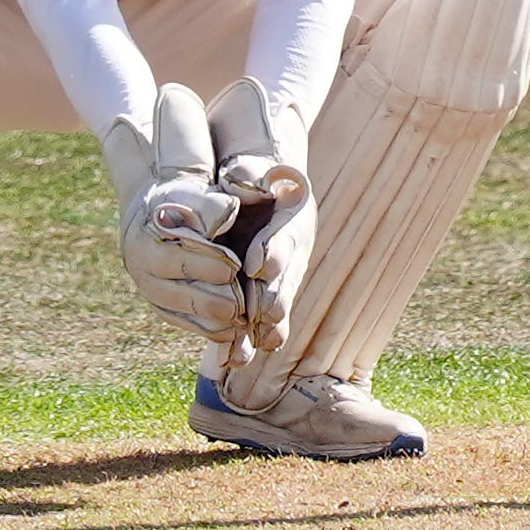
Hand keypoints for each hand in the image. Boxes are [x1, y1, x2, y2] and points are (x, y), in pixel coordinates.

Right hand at [119, 137, 255, 343]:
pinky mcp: (161, 304)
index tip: (234, 268)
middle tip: (240, 307)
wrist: (161, 212)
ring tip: (239, 325)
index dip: (206, 263)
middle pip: (176, 291)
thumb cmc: (184, 199)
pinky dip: (205, 330)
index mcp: (146, 237)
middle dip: (210, 300)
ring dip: (209, 321)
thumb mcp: (195, 194)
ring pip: (178, 312)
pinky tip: (231, 334)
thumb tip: (230, 212)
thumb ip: (211, 205)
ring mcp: (149, 288)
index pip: (176, 256)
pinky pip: (181, 322)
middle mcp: (141, 266)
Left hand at [209, 147, 313, 351]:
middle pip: (286, 277)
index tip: (256, 266)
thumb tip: (242, 178)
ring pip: (278, 303)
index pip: (285, 237)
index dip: (273, 251)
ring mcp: (282, 277)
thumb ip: (247, 173)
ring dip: (269, 325)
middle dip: (276, 295)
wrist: (260, 197)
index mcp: (293, 219)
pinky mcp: (268, 295)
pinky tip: (236, 359)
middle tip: (265, 313)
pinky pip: (261, 321)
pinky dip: (251, 339)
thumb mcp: (250, 170)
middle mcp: (292, 252)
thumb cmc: (251, 179)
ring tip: (260, 344)